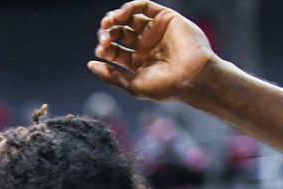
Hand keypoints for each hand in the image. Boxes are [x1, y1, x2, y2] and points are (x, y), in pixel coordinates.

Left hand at [88, 1, 216, 101]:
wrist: (192, 78)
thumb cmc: (165, 87)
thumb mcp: (132, 85)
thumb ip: (111, 75)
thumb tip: (90, 64)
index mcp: (137, 62)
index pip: (114, 51)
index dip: (104, 49)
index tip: (100, 52)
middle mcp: (145, 45)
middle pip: (118, 33)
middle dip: (107, 34)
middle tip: (105, 39)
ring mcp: (154, 31)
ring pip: (128, 18)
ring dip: (114, 18)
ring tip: (108, 23)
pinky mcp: (164, 18)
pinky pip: (144, 6)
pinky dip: (130, 7)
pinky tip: (121, 15)